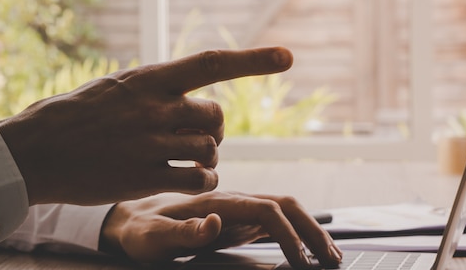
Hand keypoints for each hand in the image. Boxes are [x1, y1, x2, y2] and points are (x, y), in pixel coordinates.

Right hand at [0, 48, 292, 204]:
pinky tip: (190, 180)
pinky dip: (202, 181)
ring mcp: (150, 143)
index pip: (212, 63)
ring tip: (193, 163)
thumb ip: (156, 89)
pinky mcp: (144, 175)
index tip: (288, 57)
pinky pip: (197, 179)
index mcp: (149, 78)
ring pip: (210, 150)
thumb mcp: (117, 87)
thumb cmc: (76, 116)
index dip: (253, 60)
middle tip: (206, 139)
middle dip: (217, 130)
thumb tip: (192, 95)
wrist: (35, 150)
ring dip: (210, 159)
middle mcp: (154, 107)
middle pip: (216, 117)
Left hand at [99, 191, 342, 269]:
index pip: (265, 211)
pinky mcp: (240, 222)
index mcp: (218, 203)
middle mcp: (234, 202)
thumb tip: (216, 224)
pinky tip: (309, 252)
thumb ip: (184, 232)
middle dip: (312, 230)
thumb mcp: (153, 238)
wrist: (134, 219)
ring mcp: (239, 211)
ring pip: (286, 212)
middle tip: (332, 260)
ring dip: (311, 231)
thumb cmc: (142, 231)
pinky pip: (277, 224)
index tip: (301, 262)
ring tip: (332, 257)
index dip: (287, 234)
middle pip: (285, 205)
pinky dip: (298, 236)